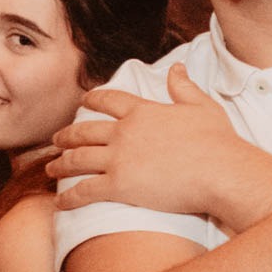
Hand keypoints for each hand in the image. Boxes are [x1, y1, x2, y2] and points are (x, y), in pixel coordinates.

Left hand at [50, 64, 260, 215]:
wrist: (221, 171)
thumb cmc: (218, 141)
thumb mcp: (202, 106)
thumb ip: (184, 87)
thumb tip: (176, 68)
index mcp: (143, 111)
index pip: (110, 101)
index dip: (93, 99)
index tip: (84, 101)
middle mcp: (124, 132)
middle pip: (85, 131)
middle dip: (67, 136)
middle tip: (56, 140)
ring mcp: (119, 159)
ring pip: (78, 159)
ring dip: (60, 165)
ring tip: (50, 170)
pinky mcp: (119, 186)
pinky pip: (85, 191)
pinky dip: (69, 198)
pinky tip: (59, 203)